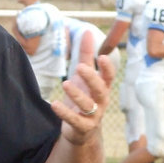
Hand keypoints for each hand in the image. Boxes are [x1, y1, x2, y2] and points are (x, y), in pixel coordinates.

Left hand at [51, 30, 114, 144]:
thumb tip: (87, 31)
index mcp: (102, 88)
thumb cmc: (84, 98)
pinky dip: (65, 113)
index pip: (109, 77)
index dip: (107, 68)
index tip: (102, 56)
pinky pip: (75, 120)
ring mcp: (93, 116)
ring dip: (77, 95)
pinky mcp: (82, 127)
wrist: (82, 131)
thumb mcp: (83, 77)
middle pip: (100, 90)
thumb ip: (85, 56)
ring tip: (65, 84)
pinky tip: (55, 104)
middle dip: (91, 79)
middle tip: (79, 67)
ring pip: (88, 105)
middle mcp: (101, 102)